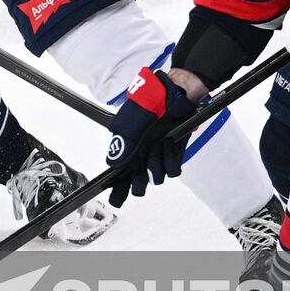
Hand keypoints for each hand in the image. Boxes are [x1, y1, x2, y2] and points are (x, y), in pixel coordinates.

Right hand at [104, 67, 197, 206]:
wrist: (175, 92)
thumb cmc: (149, 102)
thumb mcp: (131, 124)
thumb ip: (123, 147)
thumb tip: (114, 167)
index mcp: (125, 148)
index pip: (118, 176)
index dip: (117, 189)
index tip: (116, 198)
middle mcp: (140, 155)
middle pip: (136, 183)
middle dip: (139, 181)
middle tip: (140, 173)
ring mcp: (157, 155)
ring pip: (156, 177)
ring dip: (157, 161)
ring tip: (158, 142)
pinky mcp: (174, 153)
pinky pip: (173, 169)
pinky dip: (170, 157)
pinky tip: (168, 142)